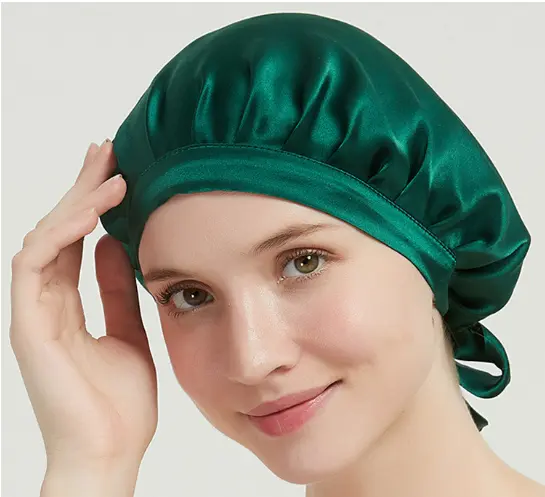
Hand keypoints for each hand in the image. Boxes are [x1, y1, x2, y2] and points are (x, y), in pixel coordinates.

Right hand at [9, 140, 157, 467]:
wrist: (111, 453)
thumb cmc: (120, 403)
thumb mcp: (127, 333)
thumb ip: (114, 292)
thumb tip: (113, 248)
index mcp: (65, 306)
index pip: (73, 241)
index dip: (90, 204)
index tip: (117, 172)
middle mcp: (43, 303)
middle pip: (56, 229)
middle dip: (80, 187)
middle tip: (105, 149)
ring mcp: (32, 313)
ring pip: (43, 237)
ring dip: (74, 200)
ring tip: (108, 168)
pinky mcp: (27, 325)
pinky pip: (35, 264)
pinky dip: (62, 232)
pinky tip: (93, 210)